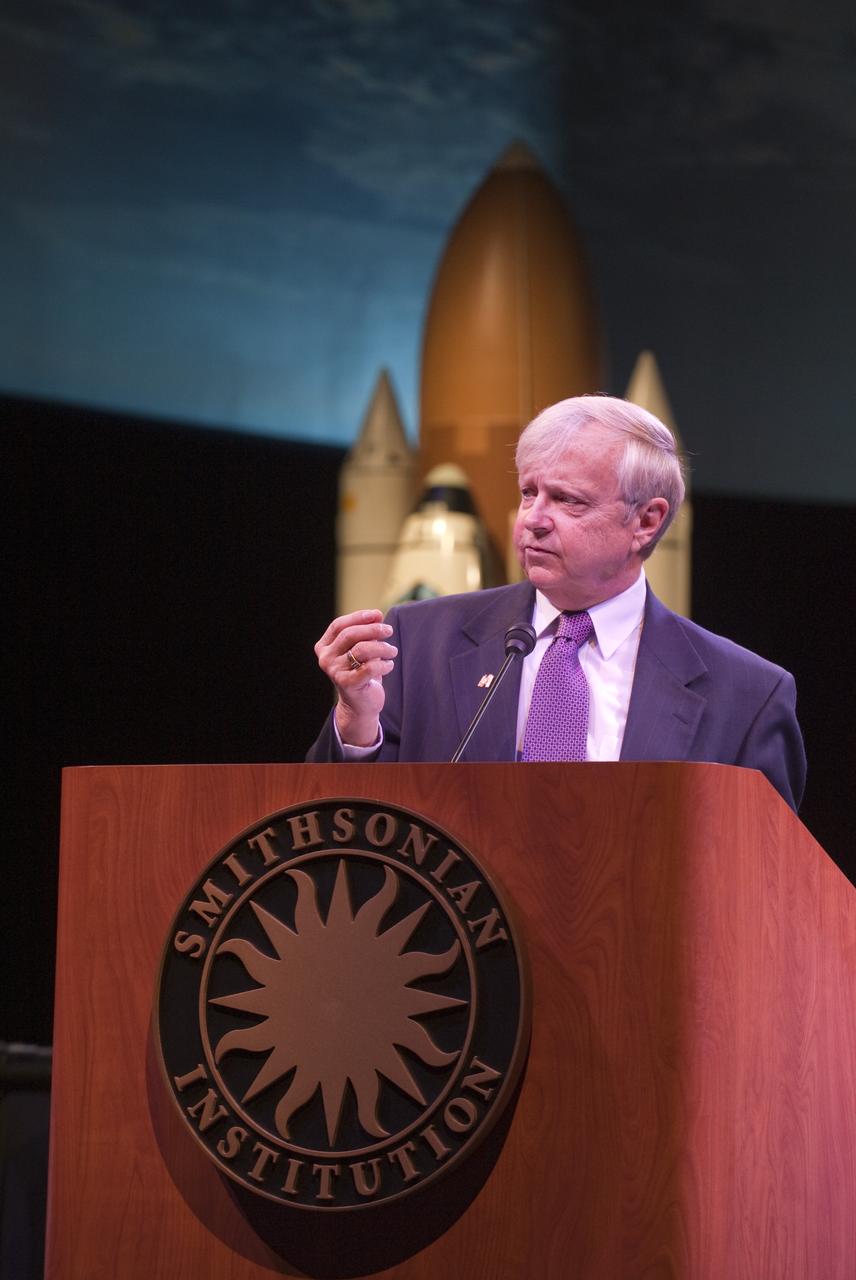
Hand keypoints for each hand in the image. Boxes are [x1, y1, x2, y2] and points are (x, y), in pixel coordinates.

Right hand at [314, 610, 397, 746]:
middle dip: (372, 629)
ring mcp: (334, 672)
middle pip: (350, 635)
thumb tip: (378, 615)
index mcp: (324, 647)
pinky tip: (389, 665)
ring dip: (382, 647)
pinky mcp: (347, 684)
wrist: (360, 704)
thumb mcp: (362, 649)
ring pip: (361, 649)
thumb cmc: (362, 672)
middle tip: (389, 630)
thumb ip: (366, 632)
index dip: (359, 617)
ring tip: (392, 651)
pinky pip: (369, 667)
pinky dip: (384, 664)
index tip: (378, 615)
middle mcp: (325, 659)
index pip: (338, 625)